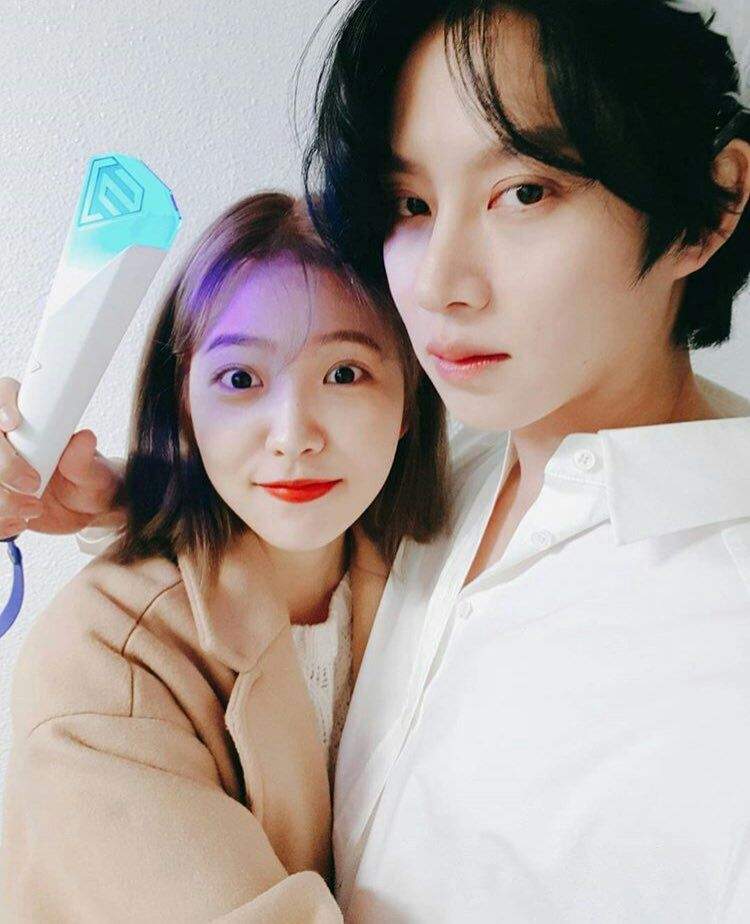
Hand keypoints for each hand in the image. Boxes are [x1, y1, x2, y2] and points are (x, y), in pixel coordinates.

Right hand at [0, 377, 125, 539]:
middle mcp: (7, 441)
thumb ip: (84, 459)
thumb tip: (84, 439)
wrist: (85, 509)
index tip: (12, 424)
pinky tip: (18, 523)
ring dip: (1, 498)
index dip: (3, 405)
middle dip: (4, 463)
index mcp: (32, 421)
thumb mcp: (94, 472)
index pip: (6, 395)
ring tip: (33, 509)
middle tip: (32, 482)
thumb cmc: (89, 480)